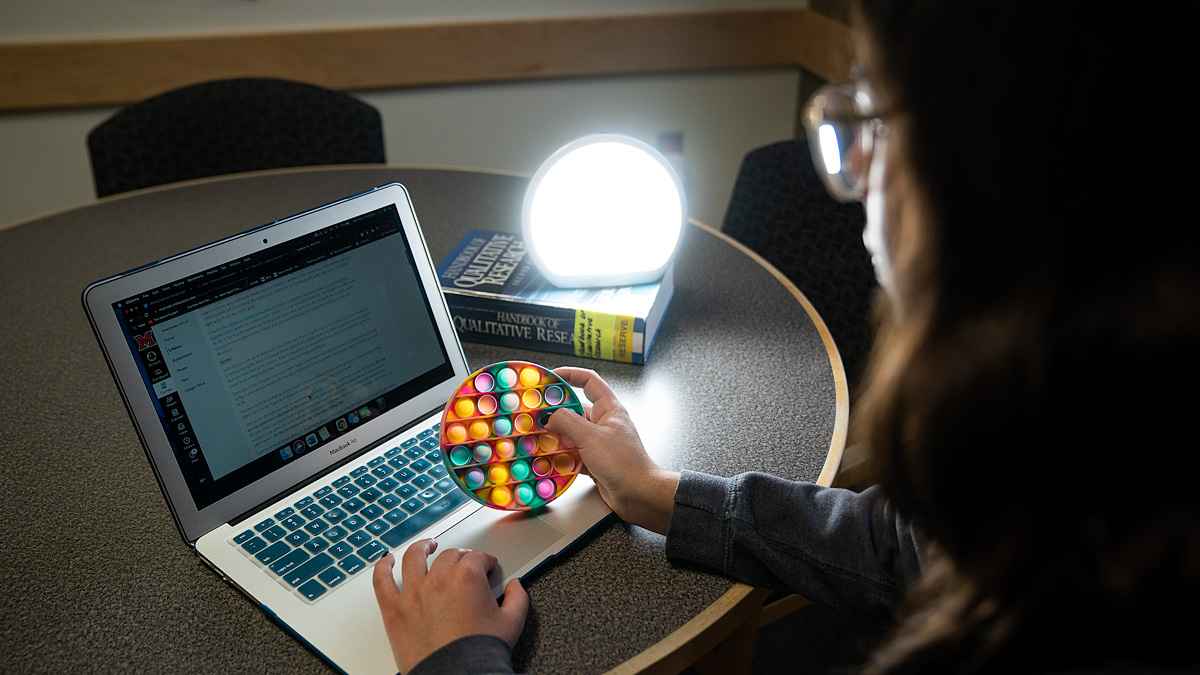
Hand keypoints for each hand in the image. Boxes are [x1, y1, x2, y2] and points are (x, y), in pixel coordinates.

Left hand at [372, 540, 527, 673]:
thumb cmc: (480, 652)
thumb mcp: (512, 622)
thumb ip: (518, 598)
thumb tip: (516, 586)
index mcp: (467, 577)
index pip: (478, 557)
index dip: (487, 561)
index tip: (488, 567)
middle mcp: (439, 579)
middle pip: (449, 556)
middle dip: (461, 556)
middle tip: (464, 561)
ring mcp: (413, 593)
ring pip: (414, 557)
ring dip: (422, 547)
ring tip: (426, 546)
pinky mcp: (394, 610)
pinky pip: (382, 580)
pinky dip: (382, 567)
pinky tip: (386, 561)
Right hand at [546, 367, 678, 533]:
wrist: (638, 495)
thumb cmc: (625, 464)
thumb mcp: (591, 438)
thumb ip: (567, 423)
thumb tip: (550, 416)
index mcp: (609, 409)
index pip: (589, 381)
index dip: (569, 375)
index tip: (550, 378)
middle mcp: (604, 423)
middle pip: (575, 409)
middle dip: (555, 411)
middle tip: (536, 414)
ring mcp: (599, 442)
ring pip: (571, 432)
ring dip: (556, 436)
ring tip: (538, 437)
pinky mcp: (594, 460)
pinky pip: (572, 452)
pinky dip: (561, 455)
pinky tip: (550, 458)